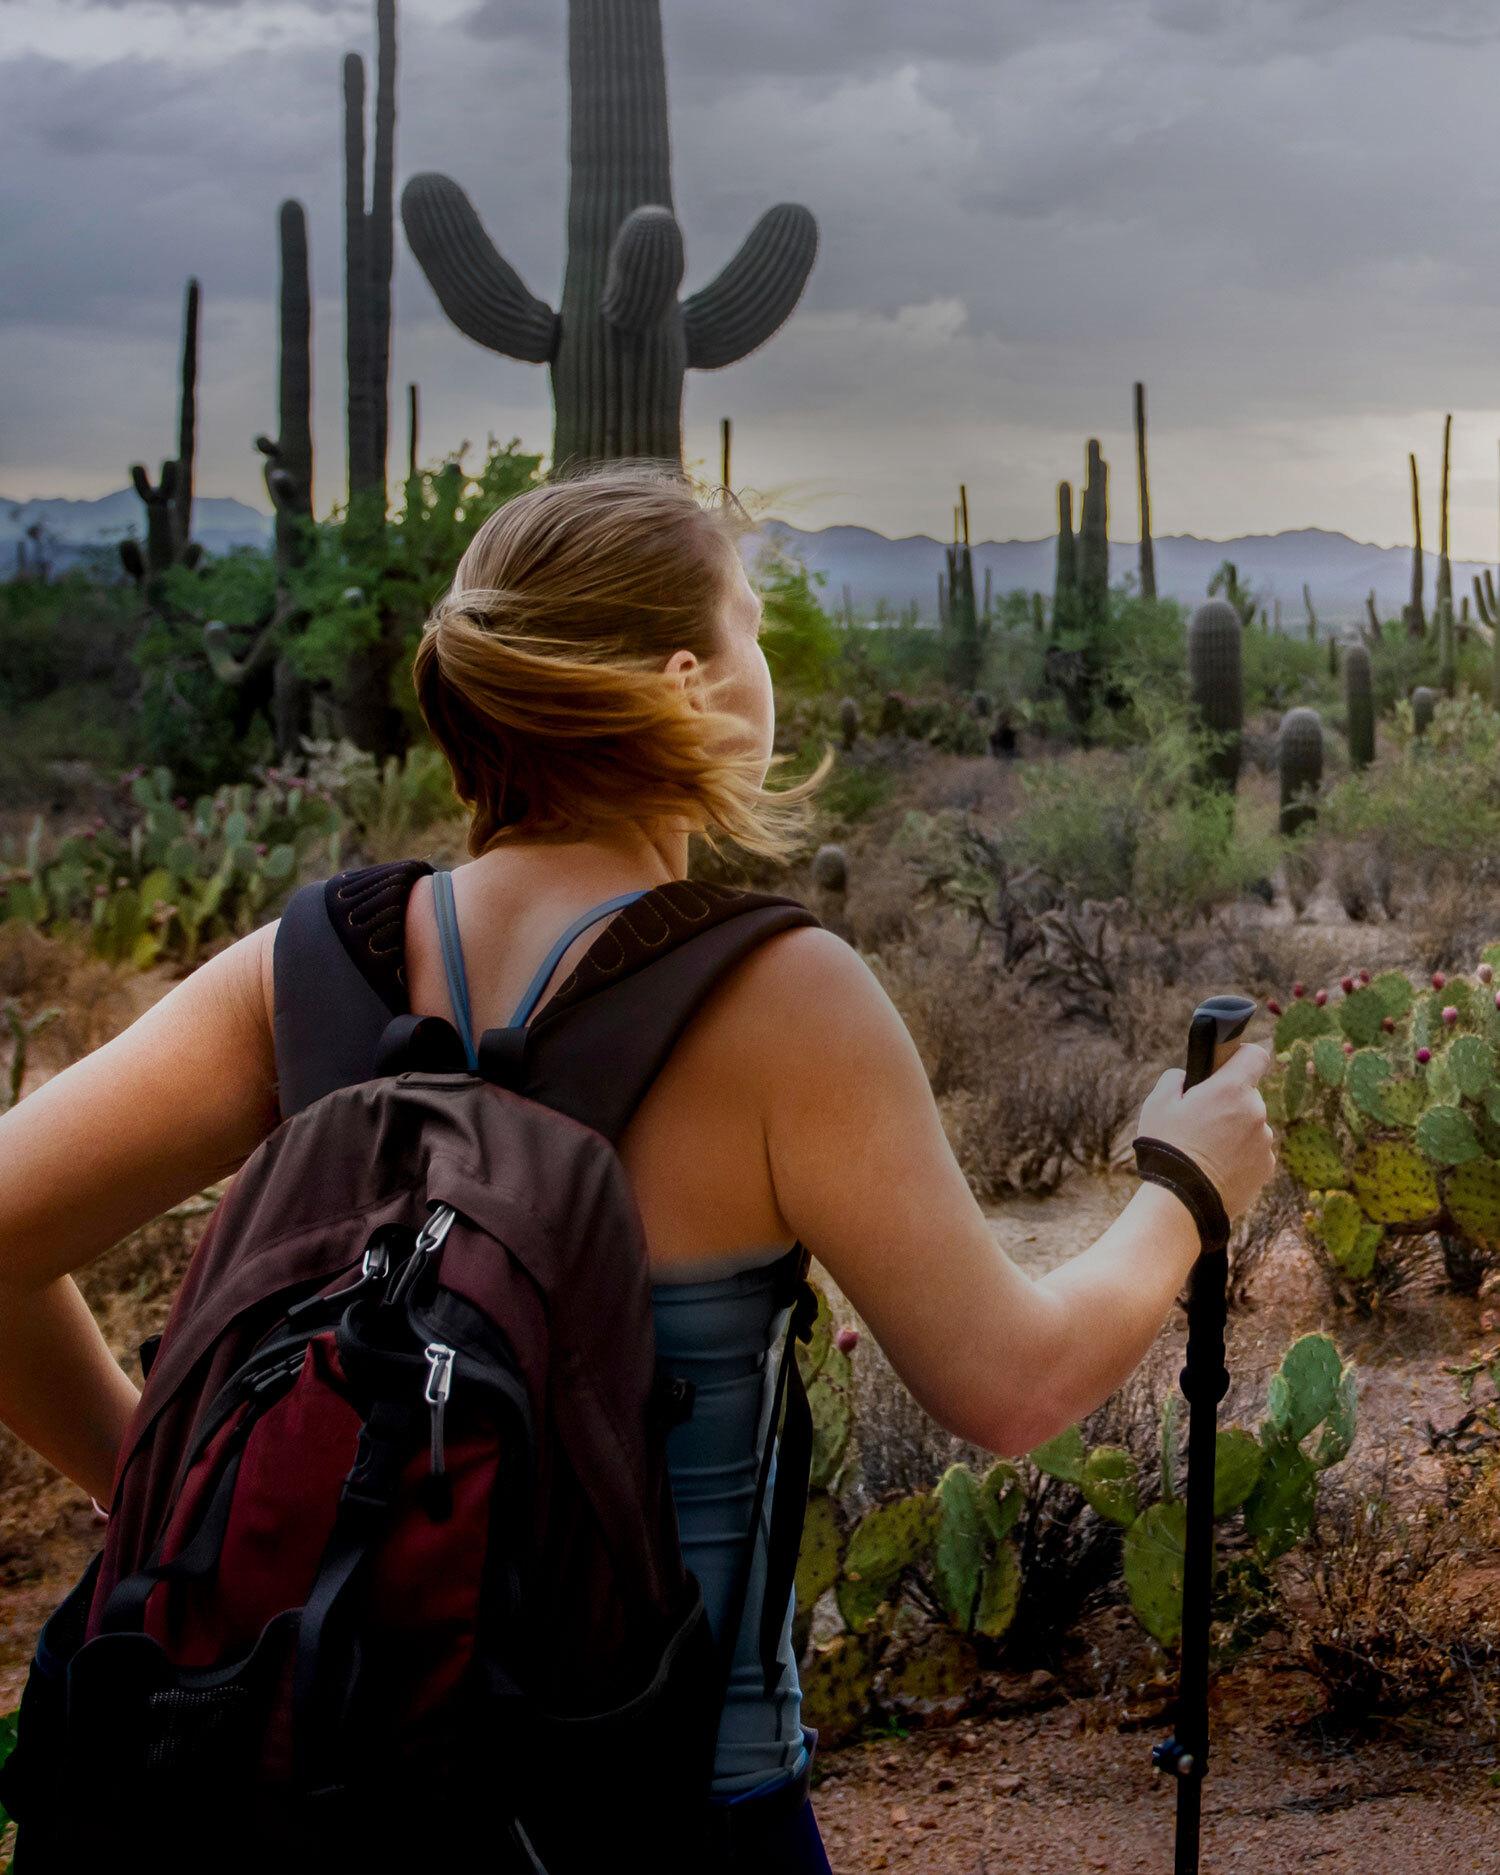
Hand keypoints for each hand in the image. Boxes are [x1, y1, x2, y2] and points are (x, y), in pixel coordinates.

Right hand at [1136, 1042, 1275, 1220]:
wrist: (1181, 1201)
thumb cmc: (1167, 1148)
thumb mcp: (1157, 1102)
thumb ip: (1176, 1078)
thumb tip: (1187, 1077)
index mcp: (1231, 1090)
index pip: (1256, 1056)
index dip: (1242, 1056)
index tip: (1227, 1066)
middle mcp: (1255, 1112)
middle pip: (1248, 1095)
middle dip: (1228, 1101)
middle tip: (1201, 1119)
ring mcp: (1264, 1142)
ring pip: (1251, 1125)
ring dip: (1235, 1130)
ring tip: (1206, 1150)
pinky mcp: (1266, 1168)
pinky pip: (1255, 1151)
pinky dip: (1240, 1155)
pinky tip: (1217, 1167)